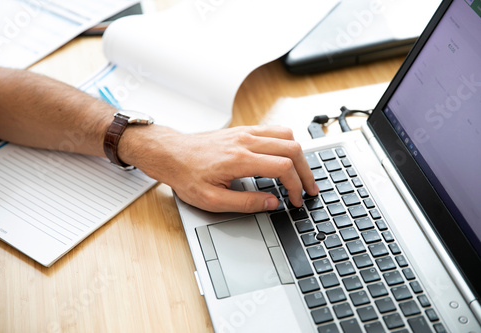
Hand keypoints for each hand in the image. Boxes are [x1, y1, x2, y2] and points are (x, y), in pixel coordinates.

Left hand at [120, 124, 318, 212]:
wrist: (171, 154)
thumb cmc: (187, 175)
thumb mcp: (212, 200)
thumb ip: (245, 203)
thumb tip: (272, 203)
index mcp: (239, 160)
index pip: (283, 167)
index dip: (296, 186)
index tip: (296, 199)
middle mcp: (246, 141)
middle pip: (292, 148)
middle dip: (306, 171)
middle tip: (309, 189)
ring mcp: (245, 132)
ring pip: (286, 135)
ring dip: (299, 155)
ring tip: (300, 174)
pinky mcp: (243, 130)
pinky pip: (274, 130)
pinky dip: (286, 144)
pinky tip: (285, 158)